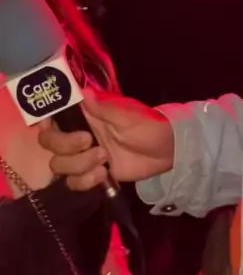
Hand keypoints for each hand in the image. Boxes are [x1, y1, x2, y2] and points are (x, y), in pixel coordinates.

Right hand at [38, 90, 173, 191]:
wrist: (165, 151)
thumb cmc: (147, 124)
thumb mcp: (128, 114)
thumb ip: (104, 107)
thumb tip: (83, 92)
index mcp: (86, 114)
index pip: (54, 115)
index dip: (45, 120)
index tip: (49, 125)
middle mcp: (79, 133)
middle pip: (49, 143)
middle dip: (64, 145)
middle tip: (89, 142)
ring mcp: (84, 155)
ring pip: (59, 165)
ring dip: (79, 164)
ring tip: (104, 160)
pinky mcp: (91, 174)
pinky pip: (74, 182)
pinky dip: (85, 181)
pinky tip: (104, 175)